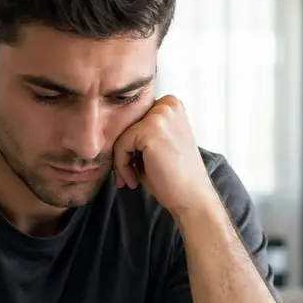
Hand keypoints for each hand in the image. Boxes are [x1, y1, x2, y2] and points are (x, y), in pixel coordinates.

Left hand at [113, 95, 218, 216]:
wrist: (192, 197)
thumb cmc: (175, 175)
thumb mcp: (158, 144)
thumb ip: (140, 132)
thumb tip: (110, 132)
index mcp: (172, 104)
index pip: (136, 118)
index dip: (131, 143)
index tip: (133, 166)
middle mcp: (168, 104)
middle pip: (127, 124)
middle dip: (124, 151)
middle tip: (127, 175)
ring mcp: (160, 115)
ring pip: (122, 135)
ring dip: (121, 160)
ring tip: (131, 179)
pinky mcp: (150, 130)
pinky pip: (121, 145)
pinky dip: (121, 166)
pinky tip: (133, 180)